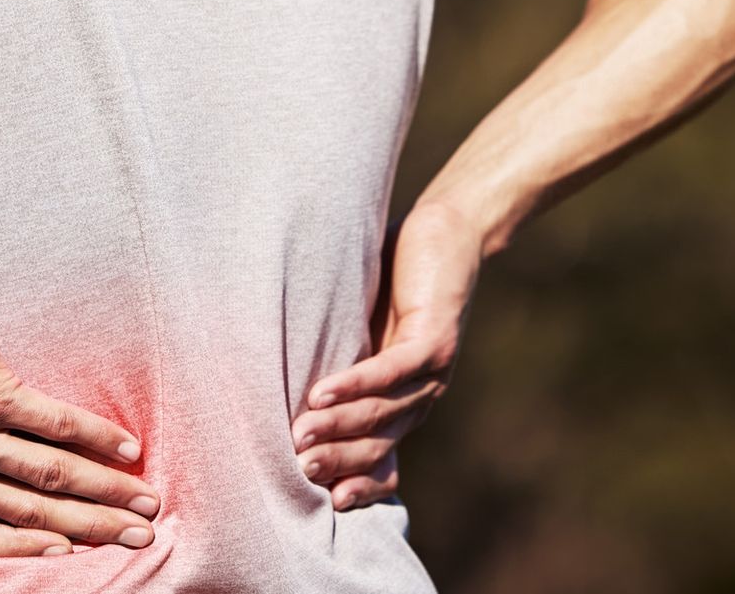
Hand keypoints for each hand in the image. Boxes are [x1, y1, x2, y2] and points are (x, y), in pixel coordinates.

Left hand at [0, 252, 161, 558]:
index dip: (19, 550)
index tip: (63, 554)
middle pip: (25, 514)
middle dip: (87, 529)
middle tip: (134, 535)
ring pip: (47, 477)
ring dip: (103, 492)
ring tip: (145, 502)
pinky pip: (53, 423)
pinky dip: (93, 438)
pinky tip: (126, 449)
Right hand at [291, 200, 482, 510]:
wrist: (449, 234)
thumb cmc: (396, 282)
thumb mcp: (363, 334)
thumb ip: (338, 364)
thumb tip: (284, 393)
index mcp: (403, 403)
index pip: (385, 462)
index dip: (359, 485)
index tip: (324, 502)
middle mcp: (421, 398)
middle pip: (378, 444)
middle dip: (337, 460)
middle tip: (297, 470)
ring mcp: (433, 373)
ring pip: (381, 411)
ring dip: (338, 425)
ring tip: (299, 433)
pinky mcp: (435, 340)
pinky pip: (391, 370)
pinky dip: (355, 383)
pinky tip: (322, 392)